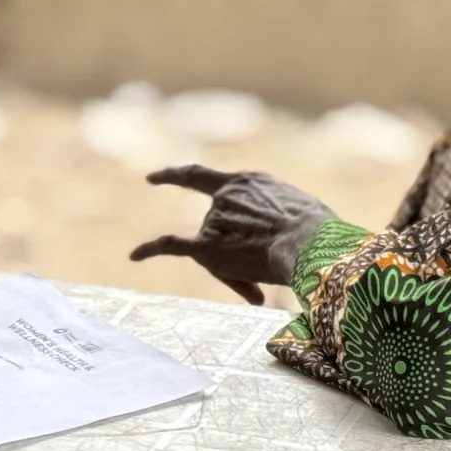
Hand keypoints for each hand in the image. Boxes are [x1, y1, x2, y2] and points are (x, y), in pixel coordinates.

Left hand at [129, 166, 333, 304]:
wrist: (309, 242)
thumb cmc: (317, 232)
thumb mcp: (298, 214)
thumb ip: (274, 230)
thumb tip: (261, 270)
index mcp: (246, 182)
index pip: (204, 178)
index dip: (177, 177)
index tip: (152, 179)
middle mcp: (224, 196)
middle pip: (219, 232)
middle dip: (237, 253)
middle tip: (270, 265)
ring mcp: (214, 220)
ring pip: (216, 255)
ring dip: (237, 271)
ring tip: (265, 272)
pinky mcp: (206, 247)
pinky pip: (171, 245)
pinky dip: (149, 250)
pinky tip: (133, 256)